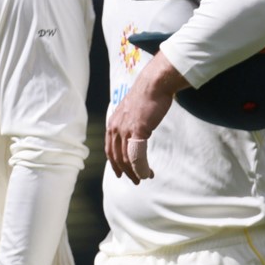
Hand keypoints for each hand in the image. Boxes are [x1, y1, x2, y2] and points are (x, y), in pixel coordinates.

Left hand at [106, 50, 187, 182]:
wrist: (154, 84)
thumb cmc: (147, 96)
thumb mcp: (132, 112)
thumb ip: (130, 123)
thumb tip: (136, 132)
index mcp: (113, 124)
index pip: (110, 150)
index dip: (115, 164)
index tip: (121, 174)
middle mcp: (116, 128)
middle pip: (117, 158)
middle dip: (126, 172)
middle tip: (136, 180)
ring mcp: (125, 130)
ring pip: (127, 159)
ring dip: (136, 172)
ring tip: (145, 177)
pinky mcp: (138, 131)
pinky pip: (137, 155)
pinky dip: (142, 167)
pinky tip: (148, 172)